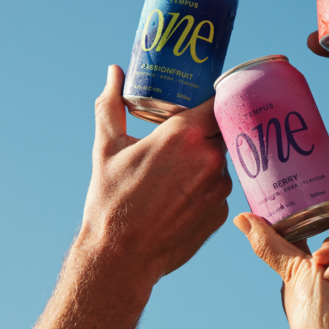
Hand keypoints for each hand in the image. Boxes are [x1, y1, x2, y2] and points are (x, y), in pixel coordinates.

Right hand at [82, 65, 232, 283]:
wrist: (121, 256)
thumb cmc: (110, 199)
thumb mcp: (107, 147)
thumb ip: (112, 105)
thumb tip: (113, 72)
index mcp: (184, 134)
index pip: (216, 101)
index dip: (211, 99)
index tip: (202, 100)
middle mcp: (210, 157)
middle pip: (221, 130)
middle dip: (207, 131)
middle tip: (187, 136)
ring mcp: (220, 187)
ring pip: (221, 161)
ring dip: (206, 161)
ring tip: (177, 173)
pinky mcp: (222, 212)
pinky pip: (219, 189)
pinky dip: (205, 188)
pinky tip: (181, 198)